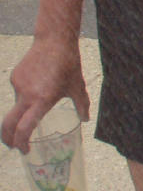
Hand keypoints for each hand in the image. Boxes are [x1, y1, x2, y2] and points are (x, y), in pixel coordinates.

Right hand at [2, 37, 88, 152]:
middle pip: (9, 123)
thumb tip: (85, 120)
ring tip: (45, 90)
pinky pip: (18, 91)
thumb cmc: (69, 64)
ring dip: (26, 107)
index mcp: (43, 100)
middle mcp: (27, 95)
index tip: (25, 150)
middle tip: (13, 146)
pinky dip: (26, 93)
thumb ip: (82, 105)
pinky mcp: (14, 77)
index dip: (21, 143)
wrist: (54, 40)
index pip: (25, 128)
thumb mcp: (78, 86)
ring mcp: (18, 86)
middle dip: (8, 139)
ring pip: (18, 104)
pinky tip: (40, 80)